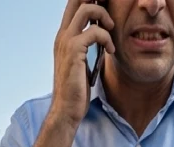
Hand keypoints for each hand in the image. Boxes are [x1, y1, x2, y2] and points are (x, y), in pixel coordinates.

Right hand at [50, 0, 114, 125]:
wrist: (66, 108)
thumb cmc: (76, 89)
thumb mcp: (81, 62)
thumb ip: (87, 46)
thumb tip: (101, 36)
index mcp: (63, 37)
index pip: (73, 5)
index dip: (88, 0)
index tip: (104, 5)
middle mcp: (62, 35)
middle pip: (76, 0)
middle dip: (97, 1)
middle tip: (109, 14)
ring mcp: (66, 42)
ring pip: (86, 9)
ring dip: (104, 15)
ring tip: (111, 29)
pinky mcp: (74, 51)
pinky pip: (94, 31)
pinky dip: (107, 38)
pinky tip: (111, 51)